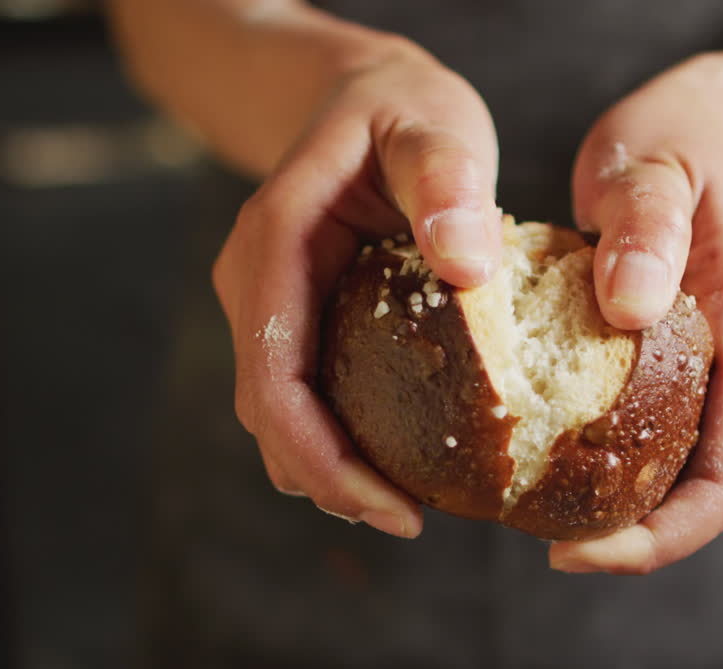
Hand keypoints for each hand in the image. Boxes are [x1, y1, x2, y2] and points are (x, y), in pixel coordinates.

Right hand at [212, 37, 501, 537]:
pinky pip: (304, 392)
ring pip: (279, 413)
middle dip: (330, 479)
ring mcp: (269, 303)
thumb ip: (447, 182)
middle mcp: (256, 283)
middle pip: (269, 413)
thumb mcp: (433, 125)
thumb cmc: (400, 109)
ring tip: (406, 503)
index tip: (391, 508)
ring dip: (331, 467)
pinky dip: (340, 435)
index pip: (274, 377)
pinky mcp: (296, 316)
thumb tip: (467, 266)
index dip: (322, 458)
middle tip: (410, 520)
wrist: (361, 95)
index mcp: (276, 244)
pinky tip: (400, 456)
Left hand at [550, 55, 722, 573]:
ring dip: (618, 506)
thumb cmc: (680, 139)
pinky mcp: (682, 360)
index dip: (662, 535)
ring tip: (534, 511)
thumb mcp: (654, 162)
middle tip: (545, 546)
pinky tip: (545, 454)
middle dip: (632, 538)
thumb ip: (646, 224)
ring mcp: (716, 367)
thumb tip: (630, 308)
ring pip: (678, 470)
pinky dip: (607, 460)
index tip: (581, 551)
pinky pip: (652, 432)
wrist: (711, 125)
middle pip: (702, 492)